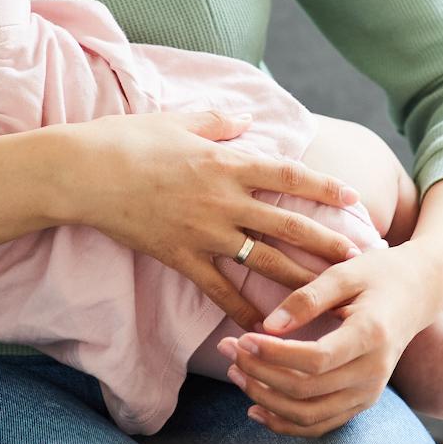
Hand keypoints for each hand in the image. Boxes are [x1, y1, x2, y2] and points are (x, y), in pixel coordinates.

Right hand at [58, 110, 363, 332]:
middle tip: (357, 256)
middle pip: (286, 224)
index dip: (323, 187)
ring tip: (325, 292)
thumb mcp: (179, 119)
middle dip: (325, 241)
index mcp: (227, 162)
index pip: (288, 176)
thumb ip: (219, 121)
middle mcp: (224, 200)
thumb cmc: (129, 139)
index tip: (352, 197)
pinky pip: (218, 289)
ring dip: (297, 277)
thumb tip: (248, 119)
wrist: (85, 174)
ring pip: (262, 261)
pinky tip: (261, 324)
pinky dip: (240, 308)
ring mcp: (203, 232)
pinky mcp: (180, 257)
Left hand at [217, 241, 442, 436]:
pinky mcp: (362, 401)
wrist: (419, 292)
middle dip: (259, 374)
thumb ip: (307, 298)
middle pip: (307, 390)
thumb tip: (268, 325)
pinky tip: (256, 408)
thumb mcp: (346, 272)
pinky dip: (286, 423)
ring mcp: (370, 392)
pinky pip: (321, 424)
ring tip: (235, 372)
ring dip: (266, 399)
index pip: (316, 360)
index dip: (274, 355)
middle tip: (226, 349)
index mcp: (372, 335)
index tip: (241, 339)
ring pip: (310, 414)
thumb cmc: (380, 274)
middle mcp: (374, 372)